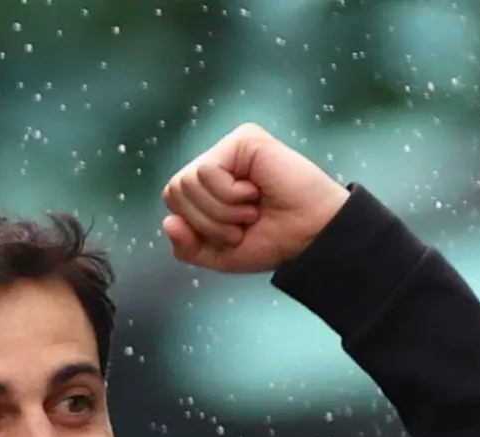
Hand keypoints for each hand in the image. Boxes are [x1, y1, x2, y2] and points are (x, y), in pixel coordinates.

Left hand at [162, 124, 350, 274]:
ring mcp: (230, 148)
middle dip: (207, 221)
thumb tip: (168, 222)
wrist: (311, 237)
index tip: (232, 233)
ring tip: (251, 209)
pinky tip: (255, 192)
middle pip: (174, 190)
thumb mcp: (221, 255)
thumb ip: (189, 246)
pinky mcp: (243, 139)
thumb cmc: (274, 241)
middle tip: (244, 221)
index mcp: (210, 184)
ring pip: (188, 181)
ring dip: (221, 211)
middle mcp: (218, 160)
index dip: (196, 226)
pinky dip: (229, 195)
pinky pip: (207, 172)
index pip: (173, 200)